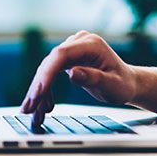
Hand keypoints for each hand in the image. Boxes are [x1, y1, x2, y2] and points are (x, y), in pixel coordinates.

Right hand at [19, 31, 137, 129]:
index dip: (47, 73)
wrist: (127, 83)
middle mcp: (80, 42)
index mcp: (92, 44)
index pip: (62, 55)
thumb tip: (72, 73)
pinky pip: (51, 74)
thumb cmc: (123, 84)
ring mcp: (73, 49)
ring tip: (32, 113)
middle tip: (28, 109)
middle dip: (38, 87)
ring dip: (38, 92)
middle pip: (51, 62)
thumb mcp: (113, 85)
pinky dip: (45, 91)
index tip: (38, 93)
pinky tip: (43, 107)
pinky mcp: (69, 58)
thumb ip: (94, 78)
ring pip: (48, 69)